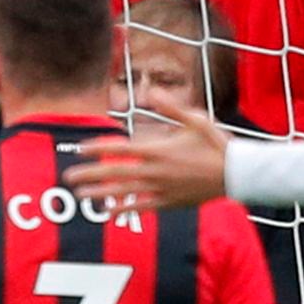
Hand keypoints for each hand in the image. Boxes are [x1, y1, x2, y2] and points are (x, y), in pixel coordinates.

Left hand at [67, 108, 233, 214]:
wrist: (237, 173)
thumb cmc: (216, 143)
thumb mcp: (195, 119)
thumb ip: (170, 107)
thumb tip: (151, 92)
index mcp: (158, 149)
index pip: (119, 149)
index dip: (97, 149)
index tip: (79, 149)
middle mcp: (155, 171)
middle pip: (114, 173)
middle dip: (89, 175)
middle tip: (67, 177)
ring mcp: (161, 189)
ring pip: (123, 192)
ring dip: (99, 194)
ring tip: (80, 196)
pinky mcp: (169, 203)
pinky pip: (141, 207)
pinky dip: (124, 209)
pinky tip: (108, 212)